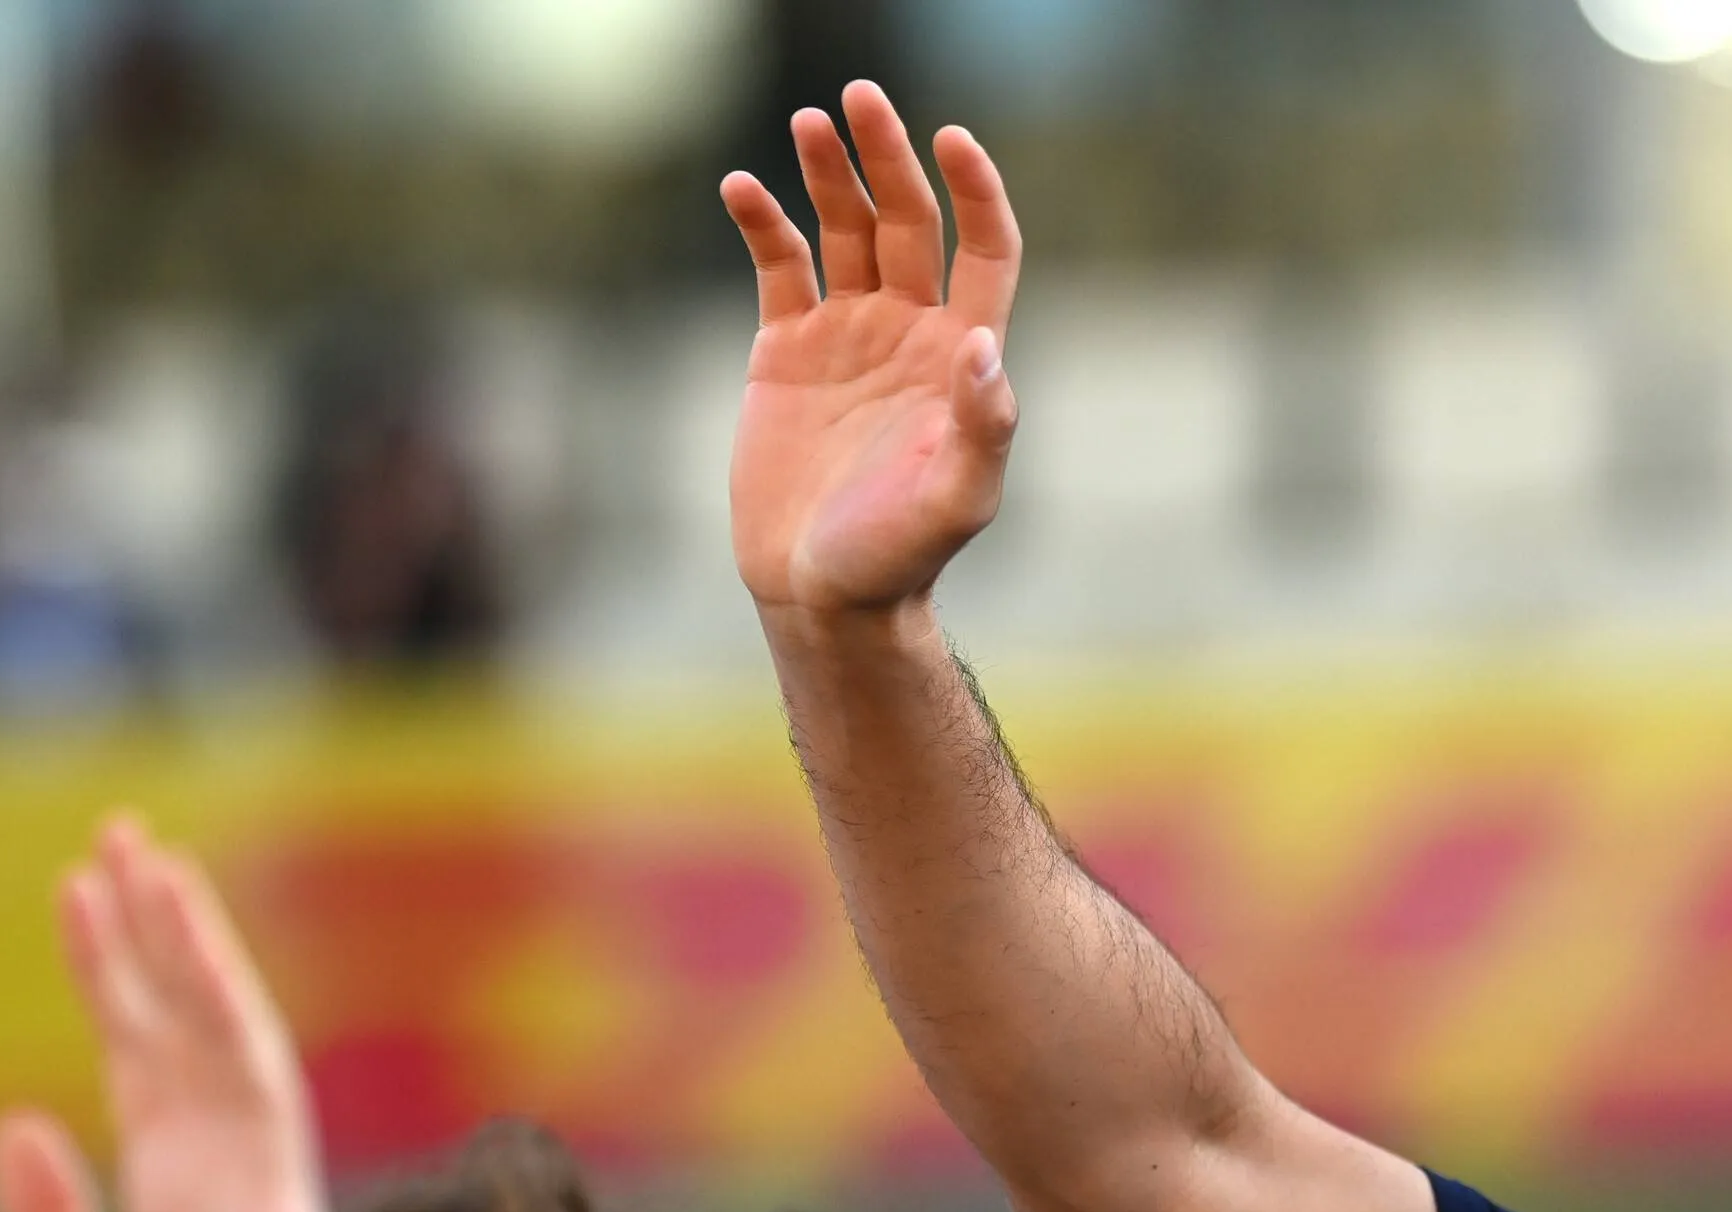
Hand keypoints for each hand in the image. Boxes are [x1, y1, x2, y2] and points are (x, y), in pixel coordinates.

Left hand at [0, 818, 345, 1211]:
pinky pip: (253, 1090)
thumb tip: (18, 1118)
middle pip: (180, 1028)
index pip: (139, 1060)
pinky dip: (224, 1011)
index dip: (108, 977)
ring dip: (186, 946)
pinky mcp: (274, 1211)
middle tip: (116, 830)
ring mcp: (255, 1188)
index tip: (79, 893)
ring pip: (220, 1037)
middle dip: (148, 931)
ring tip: (145, 854)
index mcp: (175, 1199)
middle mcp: (220, 1177)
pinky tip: (192, 947)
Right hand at [723, 83, 1024, 615]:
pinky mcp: (786, 348)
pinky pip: (779, 264)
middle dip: (888, 158)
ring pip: (844, 228)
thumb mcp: (956, 502)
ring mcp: (848, 333)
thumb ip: (983, 429)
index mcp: (962, 356)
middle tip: (860, 99)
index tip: (952, 140)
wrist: (823, 592)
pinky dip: (763, 222)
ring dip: (829, 174)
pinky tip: (745, 188)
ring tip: (809, 124)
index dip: (975, 192)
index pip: (984, 248)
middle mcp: (910, 331)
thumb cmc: (899, 556)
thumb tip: (986, 347)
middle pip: (908, 220)